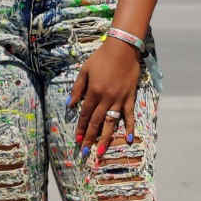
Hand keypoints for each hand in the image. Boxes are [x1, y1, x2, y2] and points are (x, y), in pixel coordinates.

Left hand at [67, 37, 140, 161]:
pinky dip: (130, 127)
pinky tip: (128, 139)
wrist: (122, 49)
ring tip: (101, 151)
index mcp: (93, 92)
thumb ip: (77, 88)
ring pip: (111, 122)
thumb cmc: (101, 58)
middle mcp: (106, 98)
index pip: (85, 114)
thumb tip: (70, 104)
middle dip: (90, 138)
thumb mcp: (85, 70)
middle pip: (96, 122)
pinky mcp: (129, 97)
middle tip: (86, 152)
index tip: (77, 140)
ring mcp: (119, 99)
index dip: (81, 128)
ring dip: (106, 138)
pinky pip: (129, 115)